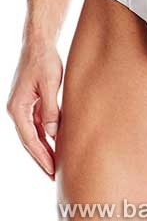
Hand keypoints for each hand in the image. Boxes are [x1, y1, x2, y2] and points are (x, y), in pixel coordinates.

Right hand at [7, 42, 62, 178]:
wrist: (39, 44)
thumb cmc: (44, 61)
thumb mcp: (49, 85)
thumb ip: (51, 109)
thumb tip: (53, 134)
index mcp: (17, 108)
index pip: (30, 139)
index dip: (42, 156)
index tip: (52, 171)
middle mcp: (17, 110)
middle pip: (30, 140)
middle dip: (42, 158)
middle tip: (54, 175)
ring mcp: (23, 107)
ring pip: (34, 134)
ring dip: (44, 148)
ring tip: (56, 164)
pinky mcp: (31, 102)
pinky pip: (38, 124)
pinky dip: (46, 135)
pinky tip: (56, 143)